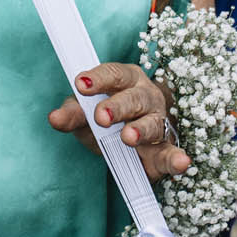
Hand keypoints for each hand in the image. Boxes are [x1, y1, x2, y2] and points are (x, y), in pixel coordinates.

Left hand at [48, 61, 190, 180]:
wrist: (135, 140)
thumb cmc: (109, 119)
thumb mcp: (86, 114)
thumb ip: (72, 115)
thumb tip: (54, 118)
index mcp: (125, 80)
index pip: (114, 74)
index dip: (98, 79)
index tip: (81, 84)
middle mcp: (145, 97)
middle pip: (134, 98)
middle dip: (117, 106)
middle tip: (100, 116)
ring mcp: (158, 122)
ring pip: (152, 123)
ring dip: (140, 130)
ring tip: (128, 137)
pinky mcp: (165, 149)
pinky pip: (171, 153)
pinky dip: (176, 159)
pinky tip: (182, 162)